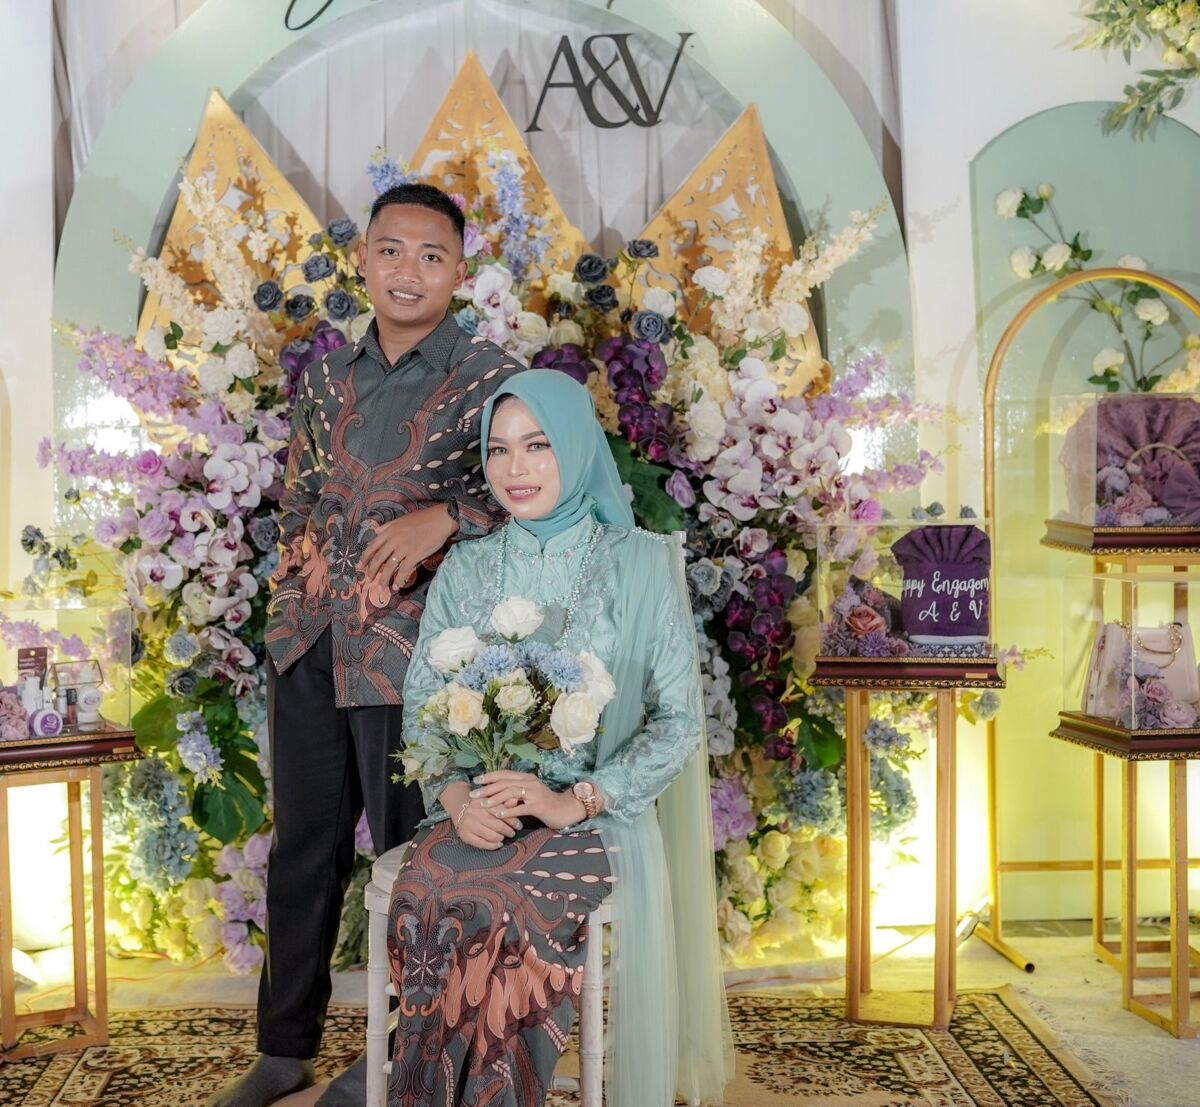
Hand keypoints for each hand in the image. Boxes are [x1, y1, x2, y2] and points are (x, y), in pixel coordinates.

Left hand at [360, 505, 456, 591]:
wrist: (440, 519)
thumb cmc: (422, 518)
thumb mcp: (401, 519)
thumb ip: (387, 526)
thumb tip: (375, 531)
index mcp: (390, 531)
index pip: (372, 547)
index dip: (365, 558)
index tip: (361, 567)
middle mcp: (394, 540)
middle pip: (378, 559)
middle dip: (372, 572)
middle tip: (369, 580)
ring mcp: (404, 548)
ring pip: (389, 567)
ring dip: (384, 579)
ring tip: (382, 587)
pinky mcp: (415, 554)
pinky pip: (404, 570)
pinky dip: (399, 579)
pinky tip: (397, 586)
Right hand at [441, 780, 519, 849]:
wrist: (460, 810)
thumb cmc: (481, 806)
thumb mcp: (491, 800)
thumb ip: (504, 801)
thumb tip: (516, 800)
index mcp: (482, 801)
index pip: (501, 812)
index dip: (513, 820)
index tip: (519, 825)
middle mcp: (474, 812)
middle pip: (497, 824)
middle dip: (508, 830)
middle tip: (513, 832)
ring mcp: (468, 824)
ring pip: (491, 835)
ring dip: (501, 837)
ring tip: (505, 836)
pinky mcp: (464, 835)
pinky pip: (482, 843)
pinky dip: (493, 845)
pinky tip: (499, 844)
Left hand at [471, 770, 585, 831]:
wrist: (565, 810)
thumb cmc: (545, 803)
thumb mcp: (530, 793)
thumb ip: (516, 791)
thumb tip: (497, 792)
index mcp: (527, 778)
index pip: (505, 774)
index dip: (490, 776)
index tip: (476, 780)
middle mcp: (530, 782)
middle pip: (505, 782)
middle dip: (487, 788)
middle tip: (474, 794)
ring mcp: (535, 794)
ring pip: (511, 793)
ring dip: (495, 798)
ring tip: (483, 804)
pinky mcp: (538, 806)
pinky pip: (520, 808)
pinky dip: (508, 811)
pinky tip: (498, 815)